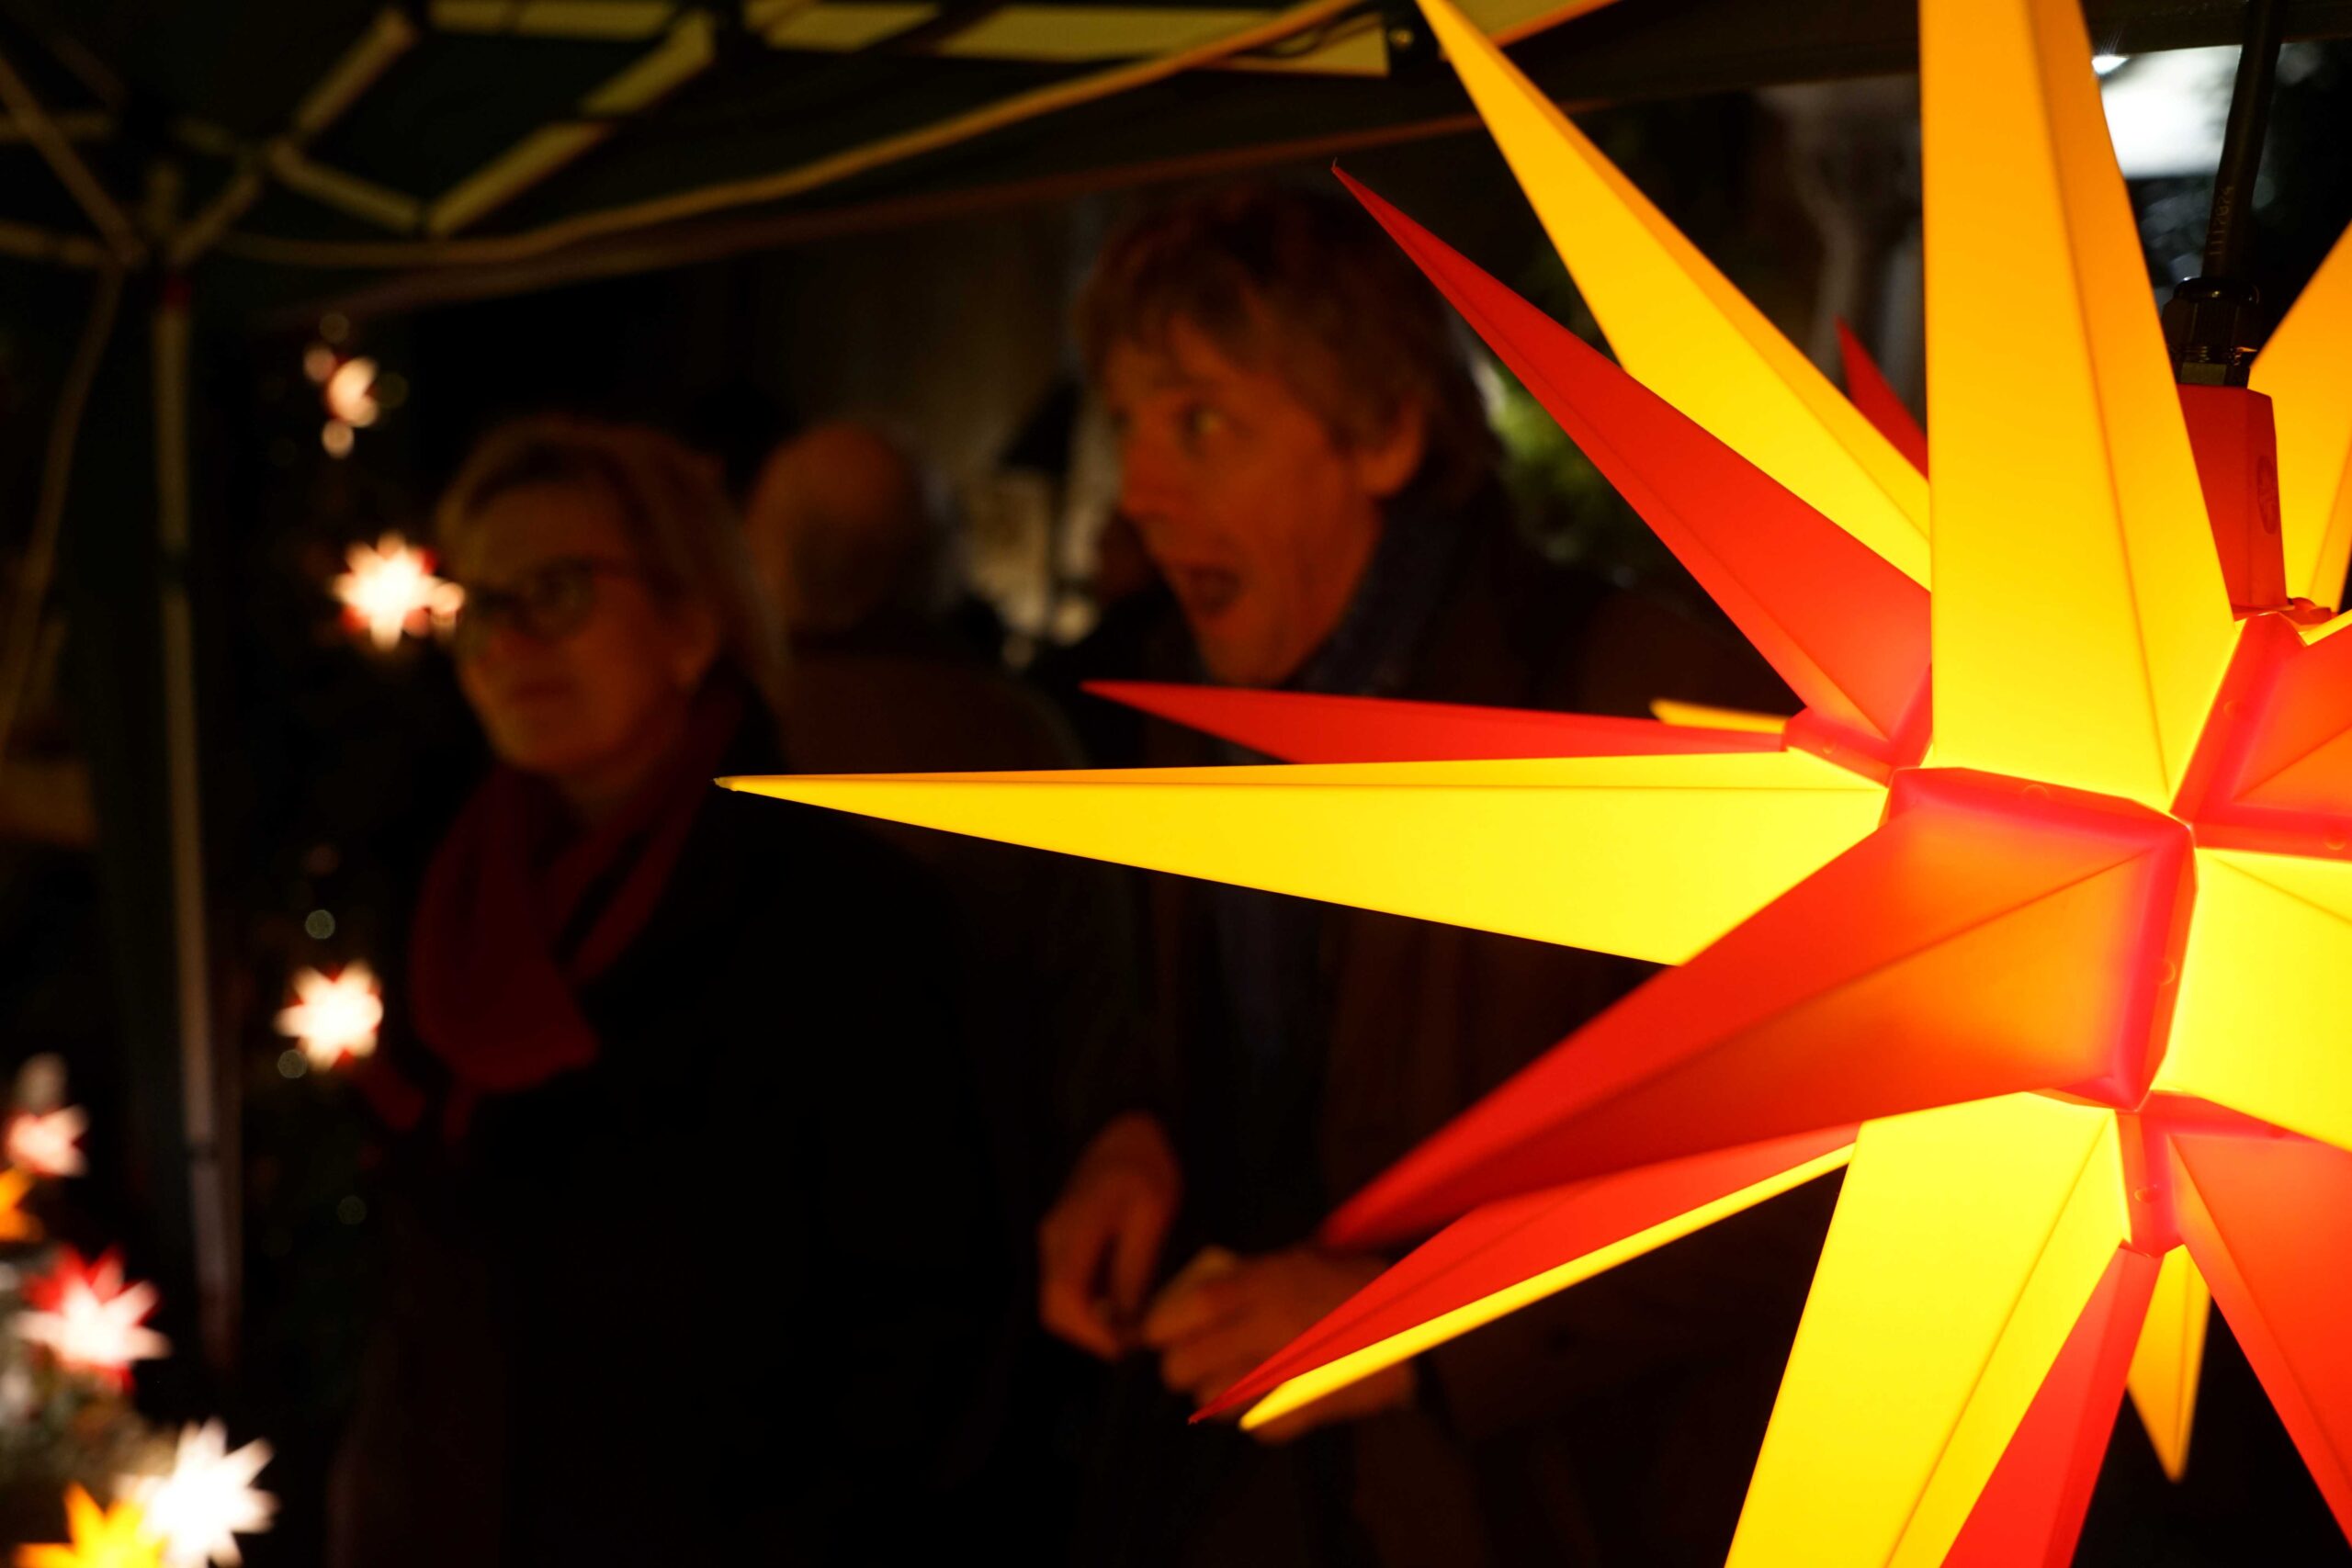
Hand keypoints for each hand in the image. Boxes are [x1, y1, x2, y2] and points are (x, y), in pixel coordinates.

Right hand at [1038, 1111, 1181, 1357]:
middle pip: (1054, 1308)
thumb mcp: (1151, 1214)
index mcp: (1071, 1233)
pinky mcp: (1063, 1238)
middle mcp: (1051, 1240)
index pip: (1063, 1301)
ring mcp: (1053, 1238)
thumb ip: (1134, 1267)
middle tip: (1133, 1342)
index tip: (1126, 1347)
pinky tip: (1124, 1301)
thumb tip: (1126, 1320)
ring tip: (1132, 1325)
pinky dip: (1090, 1302)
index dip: (1091, 1334)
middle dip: (1091, 1334)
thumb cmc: (1145, 1165)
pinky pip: (1068, 1283)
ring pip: (1059, 1299)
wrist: (1129, 1125)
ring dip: (1090, 1321)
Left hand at [1139, 1247, 1413, 1442]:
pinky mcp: (1307, 1410)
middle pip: (1186, 1363)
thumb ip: (1251, 1278)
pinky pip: (1254, 1424)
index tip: (1154, 1334)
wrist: (1421, 1325)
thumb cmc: (1360, 1283)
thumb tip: (1198, 1298)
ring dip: (1211, 1394)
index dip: (1161, 1326)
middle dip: (1180, 1367)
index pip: (1191, 1309)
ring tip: (1223, 1384)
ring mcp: (1288, 1374)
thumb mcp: (1302, 1259)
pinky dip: (1251, 1417)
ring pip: (1212, 1400)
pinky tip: (1262, 1401)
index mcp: (1268, 1283)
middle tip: (1189, 1363)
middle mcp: (1270, 1328)